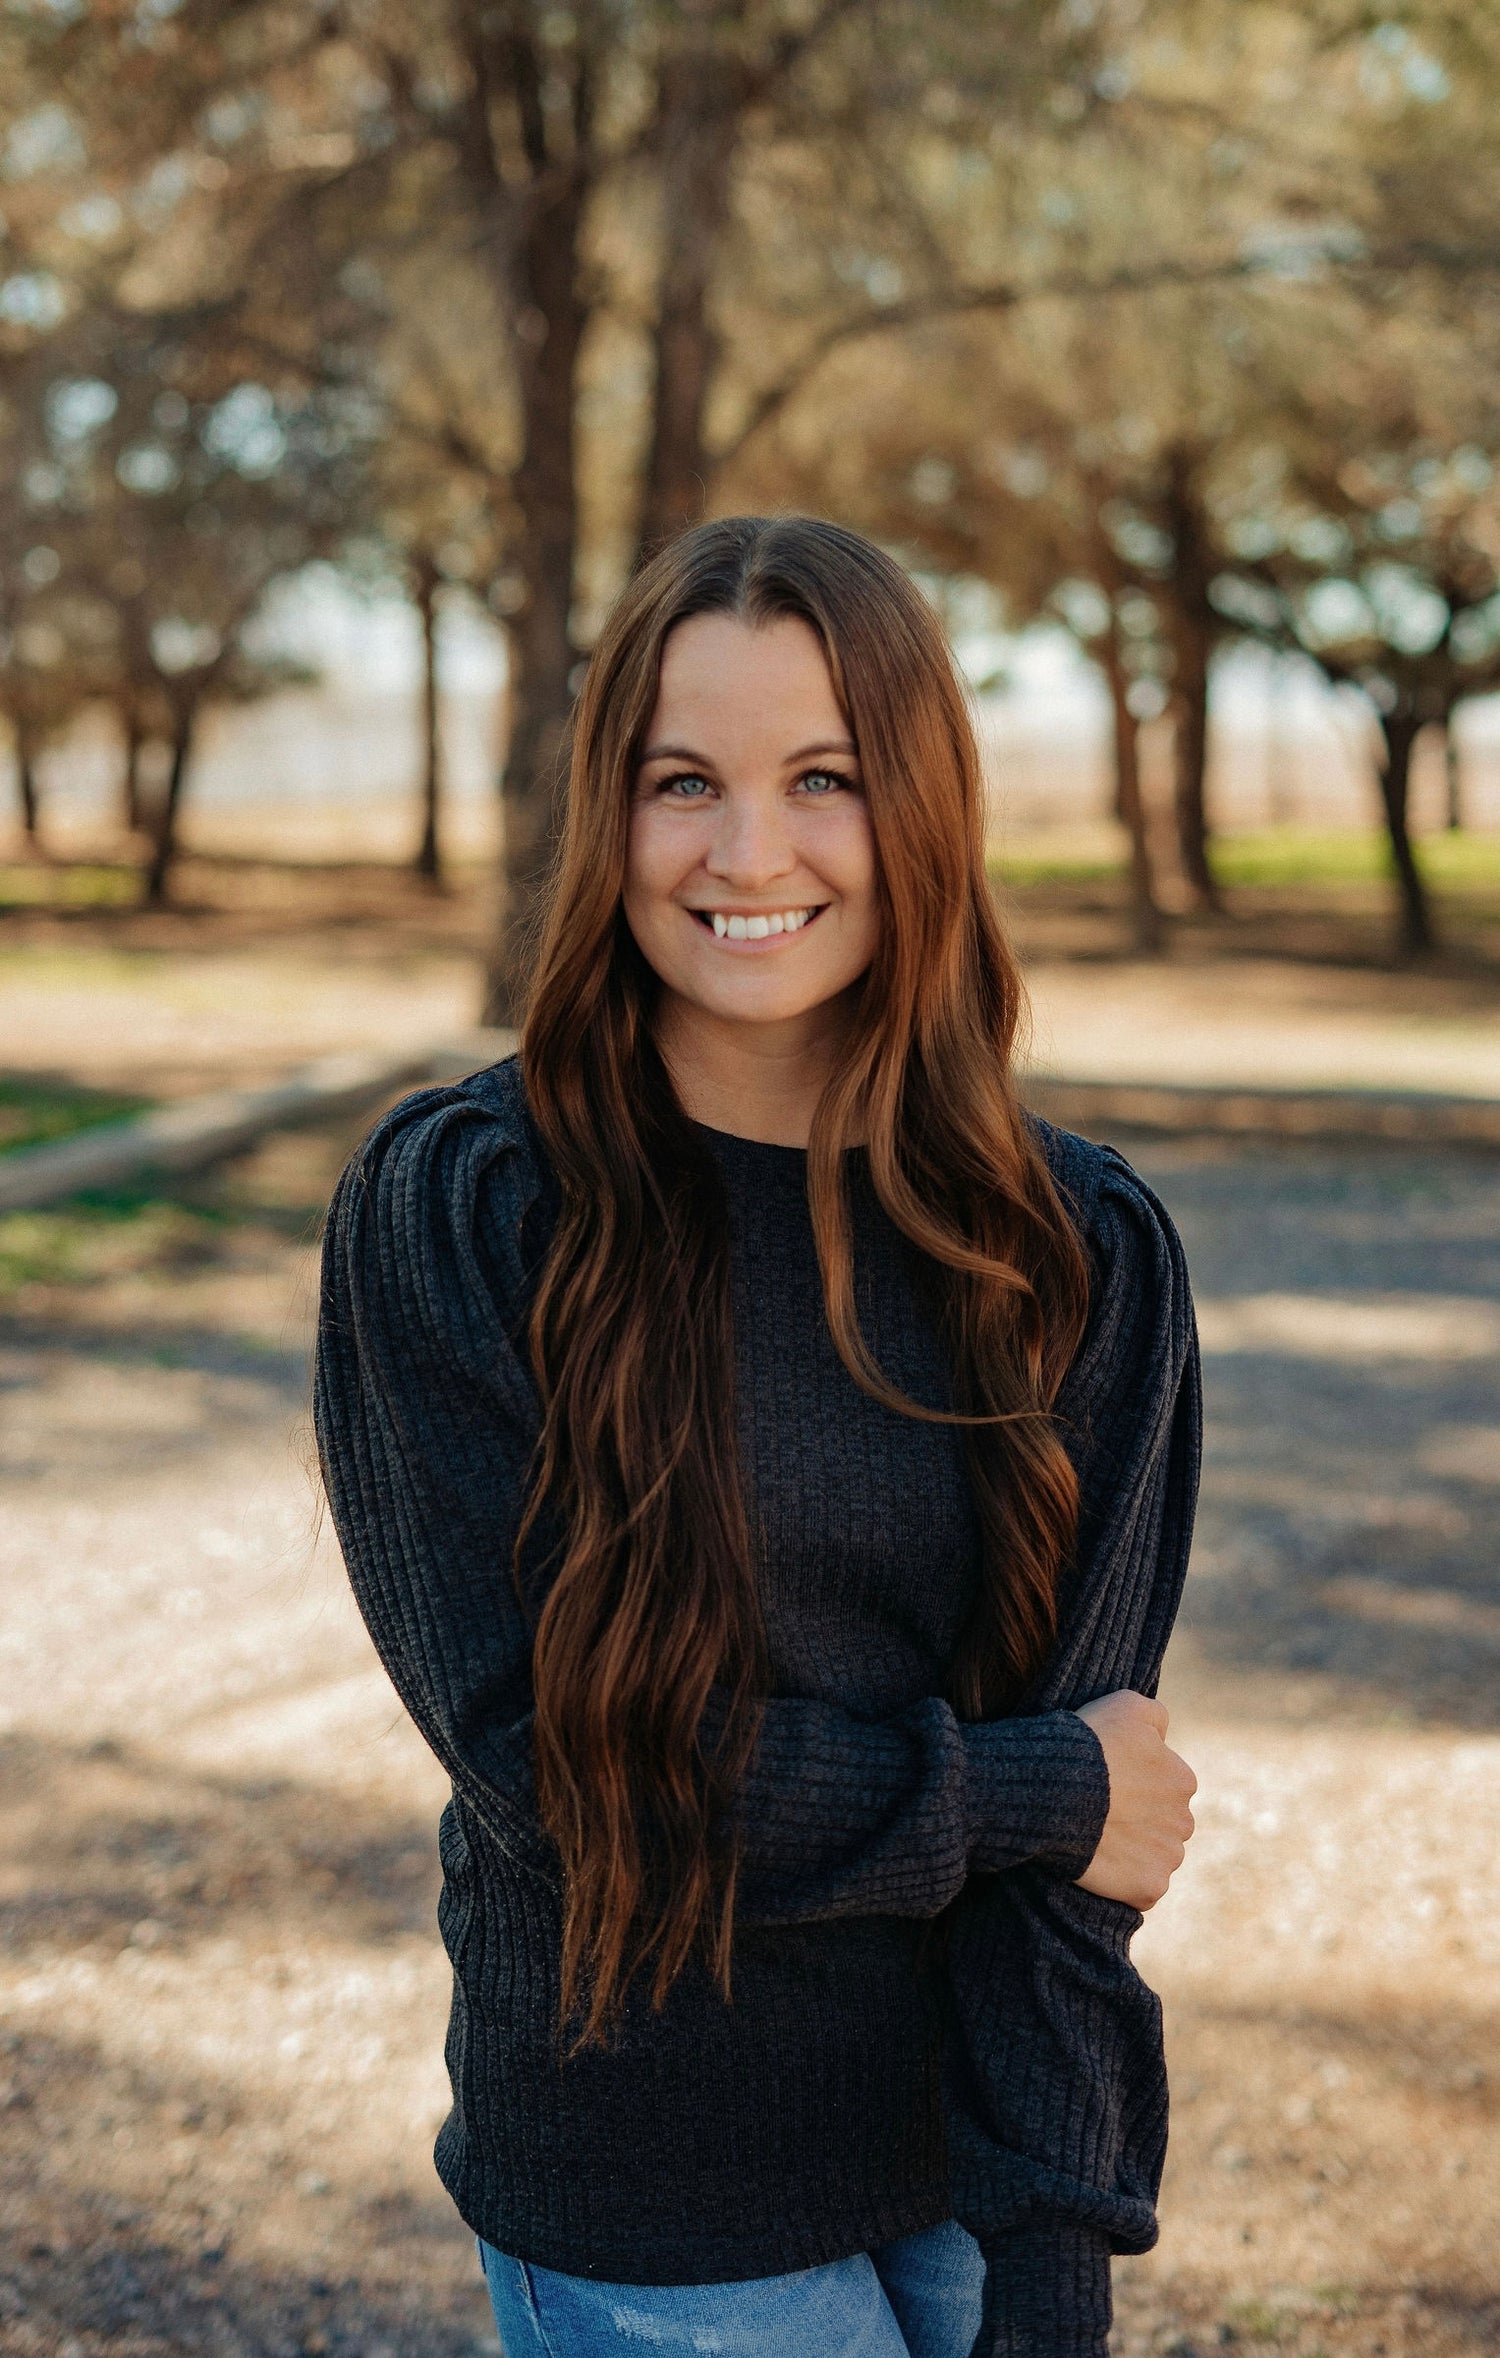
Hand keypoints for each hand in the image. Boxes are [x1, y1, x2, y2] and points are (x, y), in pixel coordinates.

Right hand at [1071, 1690, 1196, 1909]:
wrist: (1056, 1790)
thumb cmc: (1089, 1743)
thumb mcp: (1125, 1704)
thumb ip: (1156, 1715)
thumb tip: (1164, 1734)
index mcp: (1183, 1780)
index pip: (1164, 1786)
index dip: (1132, 1784)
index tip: (1105, 1783)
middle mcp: (1185, 1821)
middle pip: (1162, 1824)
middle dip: (1137, 1820)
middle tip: (1098, 1812)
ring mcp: (1168, 1858)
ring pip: (1152, 1856)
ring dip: (1131, 1851)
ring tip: (1094, 1837)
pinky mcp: (1149, 1888)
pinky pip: (1140, 1888)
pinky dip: (1122, 1881)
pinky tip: (1096, 1862)